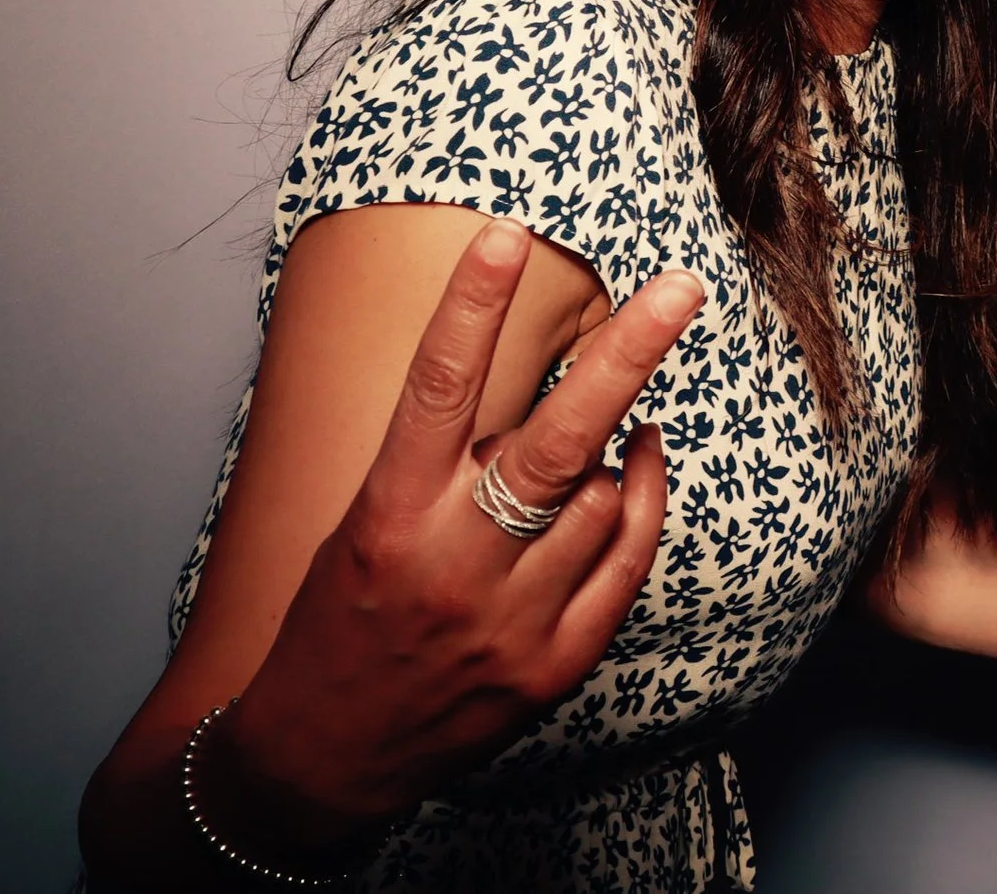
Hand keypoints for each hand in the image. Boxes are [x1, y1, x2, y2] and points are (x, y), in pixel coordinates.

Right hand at [216, 221, 701, 850]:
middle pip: (556, 441)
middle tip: (678, 288)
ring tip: (598, 432)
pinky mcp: (554, 667)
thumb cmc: (338, 621)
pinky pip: (628, 561)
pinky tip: (642, 464)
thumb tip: (541, 384)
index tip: (505, 233)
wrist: (317, 763)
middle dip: (624, 356)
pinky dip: (643, 501)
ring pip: (602, 496)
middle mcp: (453, 564)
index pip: (436, 390)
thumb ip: (438, 462)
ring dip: (612, 451)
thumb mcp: (361, 527)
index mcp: (389, 518)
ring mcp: (511, 621)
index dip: (471, 306)